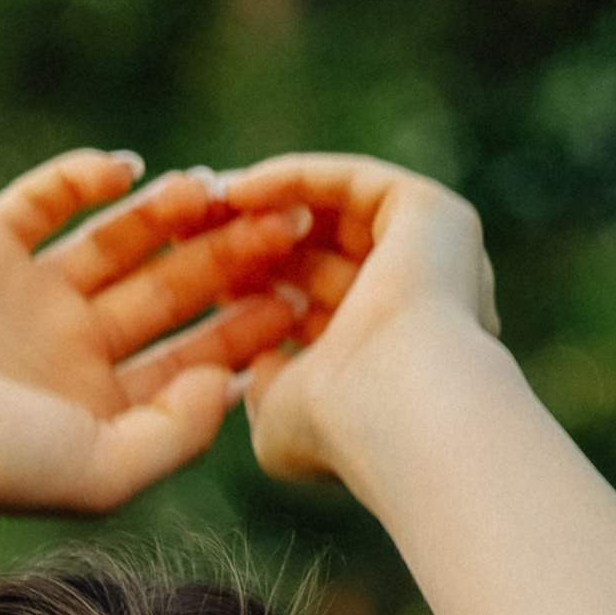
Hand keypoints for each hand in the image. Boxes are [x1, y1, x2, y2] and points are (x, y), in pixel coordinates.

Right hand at [0, 147, 321, 516]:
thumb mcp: (100, 472)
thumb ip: (175, 436)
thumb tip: (229, 384)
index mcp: (98, 409)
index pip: (191, 359)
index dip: (249, 327)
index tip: (304, 295)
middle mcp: (68, 350)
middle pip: (169, 294)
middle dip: (227, 260)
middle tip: (286, 225)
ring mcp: (27, 294)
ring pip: (119, 240)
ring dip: (168, 213)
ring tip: (212, 189)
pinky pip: (47, 197)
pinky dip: (87, 177)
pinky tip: (130, 170)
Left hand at [205, 153, 499, 486]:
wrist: (398, 408)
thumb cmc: (338, 433)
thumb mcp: (279, 419)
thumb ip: (266, 391)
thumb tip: (260, 363)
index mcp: (380, 358)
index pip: (305, 306)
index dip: (245, 288)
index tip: (184, 272)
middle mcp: (412, 304)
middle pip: (315, 253)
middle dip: (245, 239)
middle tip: (179, 226)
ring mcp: (430, 259)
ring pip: (331, 212)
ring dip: (262, 205)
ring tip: (200, 202)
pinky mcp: (436, 217)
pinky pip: (352, 182)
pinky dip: (294, 181)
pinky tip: (237, 191)